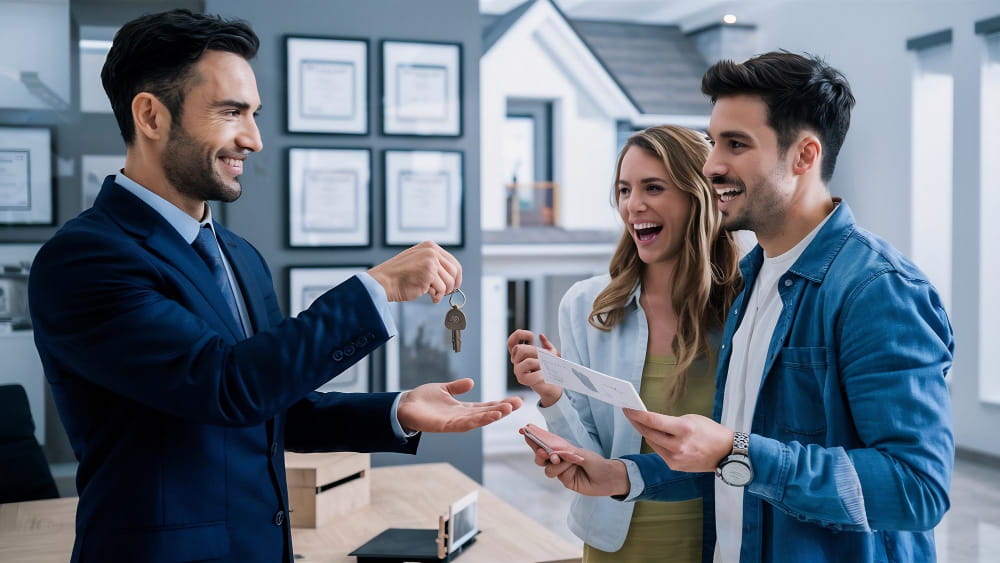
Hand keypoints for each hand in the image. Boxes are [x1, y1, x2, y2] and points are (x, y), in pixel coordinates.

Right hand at [368, 241, 461, 302]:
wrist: (384, 281)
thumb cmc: (399, 276)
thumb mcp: (418, 263)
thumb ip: (434, 265)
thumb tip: (451, 278)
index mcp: (430, 246)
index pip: (452, 261)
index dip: (456, 276)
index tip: (455, 285)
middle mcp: (431, 251)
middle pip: (454, 271)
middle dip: (451, 285)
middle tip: (444, 293)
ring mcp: (430, 261)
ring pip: (449, 281)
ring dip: (443, 292)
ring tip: (433, 294)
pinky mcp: (429, 273)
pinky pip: (442, 289)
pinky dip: (437, 296)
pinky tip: (430, 296)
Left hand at [397, 378, 522, 432]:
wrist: (402, 406)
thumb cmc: (422, 399)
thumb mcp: (443, 389)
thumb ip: (457, 387)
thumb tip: (471, 382)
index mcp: (462, 408)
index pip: (485, 406)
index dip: (499, 404)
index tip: (515, 400)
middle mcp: (461, 416)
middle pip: (485, 413)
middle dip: (502, 409)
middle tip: (518, 403)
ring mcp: (454, 422)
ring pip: (478, 420)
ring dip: (492, 416)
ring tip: (506, 410)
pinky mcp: (445, 426)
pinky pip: (464, 424)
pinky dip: (477, 421)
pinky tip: (488, 416)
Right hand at [506, 330, 562, 406]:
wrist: (555, 388)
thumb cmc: (552, 371)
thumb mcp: (552, 355)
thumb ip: (547, 346)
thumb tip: (541, 336)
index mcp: (521, 356)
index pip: (511, 342)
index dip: (519, 335)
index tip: (532, 335)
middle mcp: (517, 363)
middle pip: (519, 349)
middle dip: (535, 350)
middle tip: (546, 357)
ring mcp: (518, 371)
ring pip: (526, 361)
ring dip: (540, 363)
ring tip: (547, 367)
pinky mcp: (522, 379)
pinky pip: (532, 373)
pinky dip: (542, 372)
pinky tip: (546, 374)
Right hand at [520, 424, 629, 496]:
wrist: (606, 477)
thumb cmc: (595, 461)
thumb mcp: (578, 452)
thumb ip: (564, 452)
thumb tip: (550, 452)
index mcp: (562, 449)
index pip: (545, 442)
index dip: (534, 437)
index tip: (524, 430)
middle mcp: (559, 459)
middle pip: (540, 456)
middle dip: (538, 452)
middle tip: (542, 451)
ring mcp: (561, 470)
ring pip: (546, 467)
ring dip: (553, 463)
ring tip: (560, 460)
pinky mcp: (564, 480)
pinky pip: (556, 474)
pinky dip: (562, 469)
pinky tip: (571, 468)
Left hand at [623, 410, 732, 471]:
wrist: (725, 453)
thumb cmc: (710, 432)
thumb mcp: (691, 419)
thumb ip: (671, 421)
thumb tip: (652, 422)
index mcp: (683, 429)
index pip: (653, 421)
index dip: (637, 414)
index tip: (627, 407)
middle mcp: (678, 446)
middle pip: (648, 433)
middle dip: (636, 422)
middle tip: (628, 413)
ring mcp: (676, 458)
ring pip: (652, 442)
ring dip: (646, 432)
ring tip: (639, 422)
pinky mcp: (674, 466)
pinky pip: (659, 451)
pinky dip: (656, 442)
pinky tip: (654, 435)